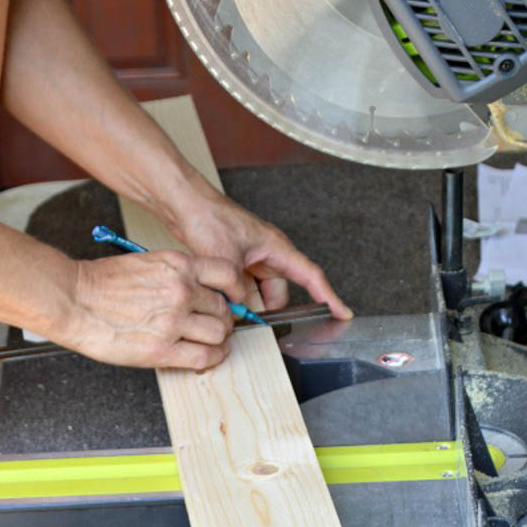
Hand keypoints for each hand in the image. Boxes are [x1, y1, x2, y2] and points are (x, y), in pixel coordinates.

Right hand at [64, 249, 248, 369]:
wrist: (74, 300)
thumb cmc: (102, 283)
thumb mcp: (147, 264)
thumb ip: (177, 276)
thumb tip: (200, 292)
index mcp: (178, 266)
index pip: (228, 275)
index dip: (235, 291)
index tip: (233, 299)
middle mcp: (181, 291)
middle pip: (224, 309)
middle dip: (223, 319)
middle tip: (215, 325)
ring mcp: (173, 321)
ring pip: (218, 334)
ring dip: (218, 340)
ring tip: (210, 342)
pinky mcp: (163, 349)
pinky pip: (204, 357)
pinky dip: (212, 358)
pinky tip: (208, 357)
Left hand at [170, 189, 352, 319]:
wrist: (184, 203)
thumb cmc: (208, 217)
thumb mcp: (226, 259)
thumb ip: (236, 289)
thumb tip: (242, 311)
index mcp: (276, 248)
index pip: (311, 276)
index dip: (329, 297)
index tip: (343, 313)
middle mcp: (268, 255)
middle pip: (279, 293)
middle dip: (268, 310)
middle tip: (254, 323)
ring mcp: (252, 261)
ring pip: (260, 294)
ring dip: (248, 304)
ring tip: (231, 308)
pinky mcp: (237, 264)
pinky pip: (244, 290)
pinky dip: (236, 299)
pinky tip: (224, 302)